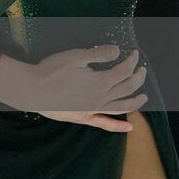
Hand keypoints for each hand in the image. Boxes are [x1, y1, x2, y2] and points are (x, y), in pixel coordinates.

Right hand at [31, 46, 147, 132]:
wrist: (35, 90)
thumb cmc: (52, 70)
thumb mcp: (75, 56)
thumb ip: (98, 54)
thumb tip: (117, 51)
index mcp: (100, 82)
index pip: (123, 71)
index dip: (131, 61)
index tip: (135, 53)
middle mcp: (101, 98)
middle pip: (126, 88)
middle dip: (137, 78)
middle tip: (141, 69)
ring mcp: (94, 110)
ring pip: (121, 107)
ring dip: (135, 102)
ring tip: (144, 97)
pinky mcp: (85, 117)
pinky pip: (106, 124)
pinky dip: (119, 126)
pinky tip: (129, 127)